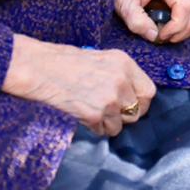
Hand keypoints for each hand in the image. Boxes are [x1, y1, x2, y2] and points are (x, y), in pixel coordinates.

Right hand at [2, 34, 156, 136]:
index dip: (141, 101)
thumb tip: (132, 94)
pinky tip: (84, 115)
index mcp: (125, 63)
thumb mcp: (102, 58)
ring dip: (109, 123)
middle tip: (112, 113)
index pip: (149, 91)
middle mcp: (121, 81)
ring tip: (93, 111)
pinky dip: (96, 128)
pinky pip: (104, 131)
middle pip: (138, 111)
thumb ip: (121, 74)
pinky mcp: (95, 114)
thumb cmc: (66, 62)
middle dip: (126, 115)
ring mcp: (109, 99)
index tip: (132, 104)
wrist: (41, 68)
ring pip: (120, 125)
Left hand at [114, 0, 189, 43]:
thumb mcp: (124, 6)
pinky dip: (183, 27)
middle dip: (180, 32)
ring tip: (162, 32)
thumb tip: (154, 36)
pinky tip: (166, 26)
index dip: (176, 26)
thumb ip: (137, 22)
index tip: (161, 36)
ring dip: (182, 31)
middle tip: (160, 37)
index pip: (184, 6)